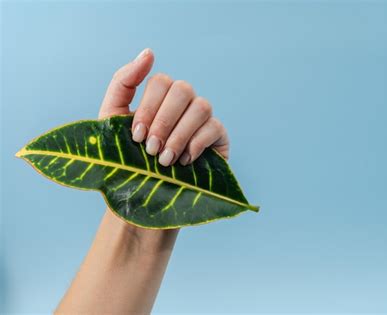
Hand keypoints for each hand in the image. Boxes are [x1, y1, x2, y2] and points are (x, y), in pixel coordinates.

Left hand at [99, 48, 228, 165]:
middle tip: (150, 150)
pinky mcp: (218, 138)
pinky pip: (214, 127)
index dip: (149, 108)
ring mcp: (203, 119)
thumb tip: (149, 52)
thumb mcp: (113, 119)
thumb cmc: (127, 159)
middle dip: (163, 122)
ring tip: (165, 160)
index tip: (136, 136)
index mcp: (160, 97)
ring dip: (179, 134)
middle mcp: (184, 103)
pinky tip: (183, 162)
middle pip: (183, 89)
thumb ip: (124, 83)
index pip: (161, 81)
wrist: (141, 197)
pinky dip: (196, 143)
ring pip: (201, 106)